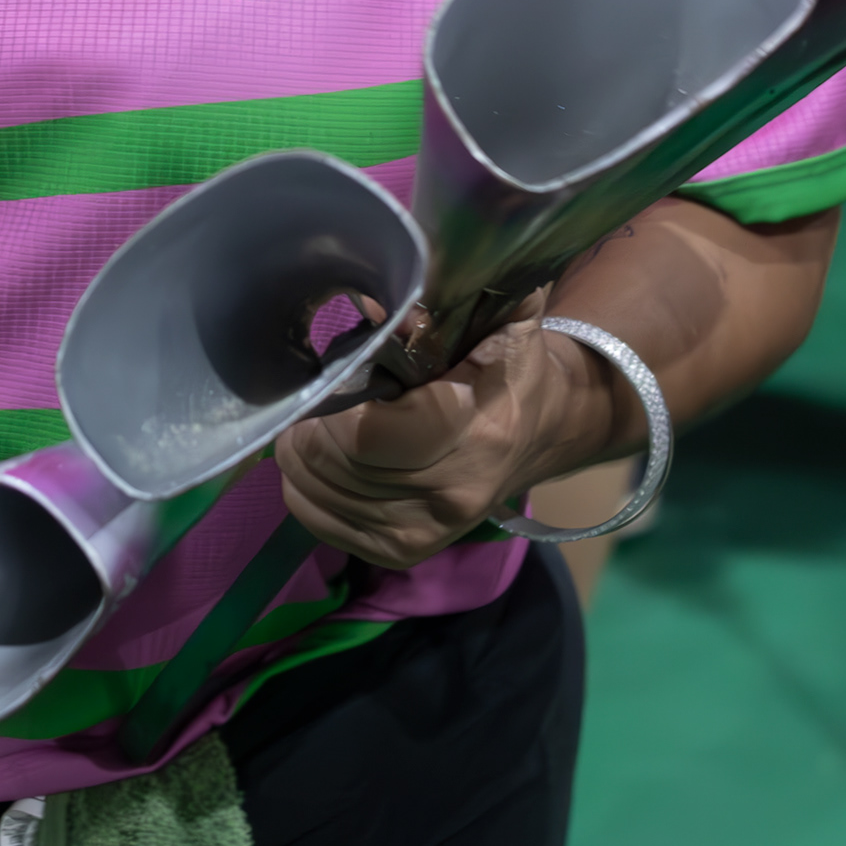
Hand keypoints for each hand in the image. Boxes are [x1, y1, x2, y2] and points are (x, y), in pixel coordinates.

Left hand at [274, 302, 601, 572]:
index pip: (367, 436)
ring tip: (312, 423)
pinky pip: (323, 525)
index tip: (330, 375)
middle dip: (310, 425)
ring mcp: (429, 531)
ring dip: (302, 456)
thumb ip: (452, 293)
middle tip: (311, 396)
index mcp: (476, 427)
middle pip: (339, 466)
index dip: (331, 406)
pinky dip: (306, 490)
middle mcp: (454, 491)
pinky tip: (318, 461)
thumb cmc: (510, 362)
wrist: (543, 429)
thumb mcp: (501, 313)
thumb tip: (381, 306)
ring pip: (323, 496)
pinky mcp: (405, 552)